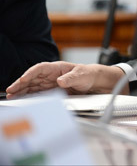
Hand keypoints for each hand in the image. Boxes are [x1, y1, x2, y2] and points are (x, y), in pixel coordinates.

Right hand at [6, 62, 125, 97]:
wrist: (94, 82)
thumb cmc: (88, 74)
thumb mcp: (82, 75)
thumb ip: (72, 78)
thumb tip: (60, 81)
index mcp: (57, 68)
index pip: (40, 68)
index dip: (30, 74)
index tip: (22, 80)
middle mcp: (51, 75)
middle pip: (32, 78)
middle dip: (20, 84)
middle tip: (10, 91)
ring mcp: (49, 83)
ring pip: (32, 86)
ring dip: (22, 91)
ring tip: (11, 97)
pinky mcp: (51, 91)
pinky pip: (37, 93)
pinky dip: (28, 96)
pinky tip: (22, 100)